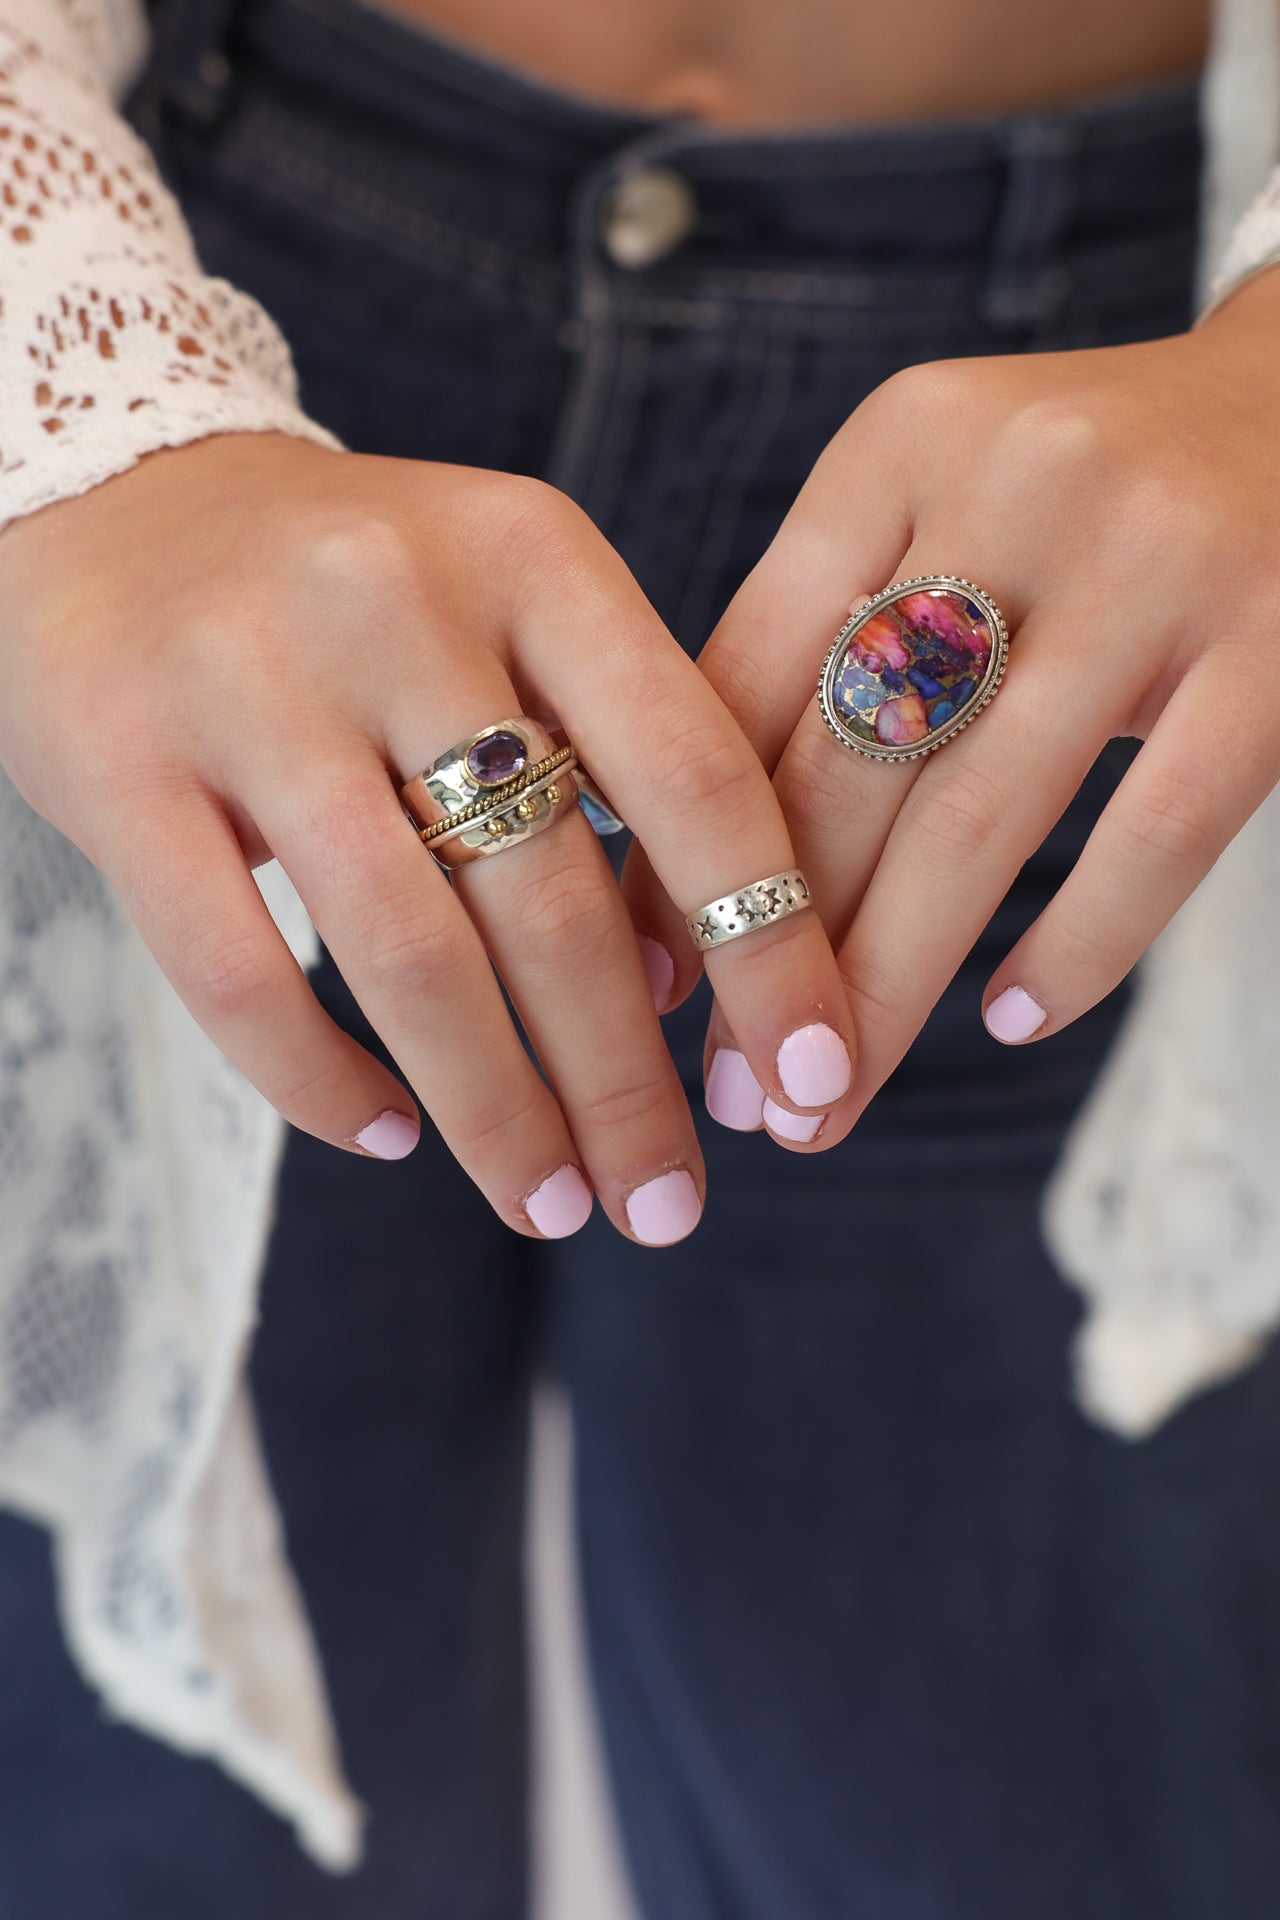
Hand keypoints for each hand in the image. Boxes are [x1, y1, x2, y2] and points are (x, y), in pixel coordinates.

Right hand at [0, 431, 855, 1239]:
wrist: (112, 497)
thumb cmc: (355, 591)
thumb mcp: (507, 603)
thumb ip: (609, 748)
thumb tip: (693, 983)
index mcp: (531, 554)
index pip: (692, 773)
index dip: (771, 945)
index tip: (815, 1082)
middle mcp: (396, 601)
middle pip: (550, 894)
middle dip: (624, 1081)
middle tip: (667, 1204)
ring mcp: (247, 680)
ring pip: (406, 952)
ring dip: (495, 1110)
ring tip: (550, 1203)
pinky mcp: (118, 760)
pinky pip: (235, 971)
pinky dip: (319, 1082)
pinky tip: (386, 1135)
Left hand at [621, 267, 1279, 1145]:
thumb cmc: (1083, 498)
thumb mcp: (941, 505)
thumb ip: (828, 638)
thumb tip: (679, 861)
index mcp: (897, 447)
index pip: (744, 682)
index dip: (684, 852)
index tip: (652, 987)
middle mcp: (1012, 485)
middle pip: (845, 770)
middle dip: (770, 957)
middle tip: (734, 1095)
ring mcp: (1153, 564)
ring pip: (979, 822)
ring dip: (889, 985)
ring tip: (830, 1103)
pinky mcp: (1276, 643)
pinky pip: (1155, 834)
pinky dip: (1075, 944)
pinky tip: (1009, 1018)